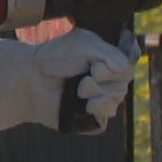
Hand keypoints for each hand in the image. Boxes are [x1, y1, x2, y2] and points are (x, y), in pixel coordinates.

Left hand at [0, 29, 140, 133]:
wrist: (30, 77)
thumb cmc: (54, 56)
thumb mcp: (87, 44)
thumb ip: (113, 55)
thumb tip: (126, 70)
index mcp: (105, 58)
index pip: (131, 58)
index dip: (130, 54)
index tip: (120, 50)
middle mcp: (104, 79)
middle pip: (125, 81)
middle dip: (109, 77)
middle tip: (91, 72)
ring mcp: (97, 99)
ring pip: (117, 99)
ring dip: (100, 92)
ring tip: (79, 87)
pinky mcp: (88, 117)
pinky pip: (105, 117)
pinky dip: (98, 109)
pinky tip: (85, 103)